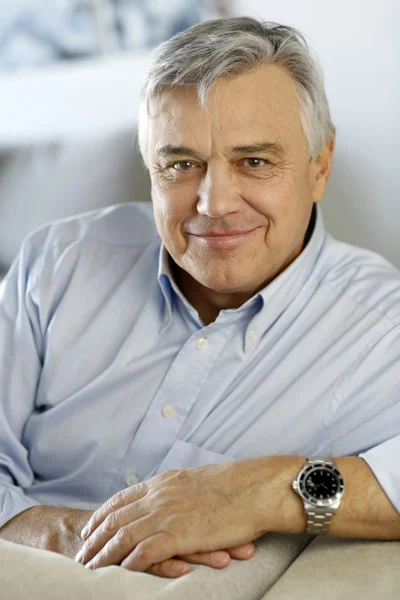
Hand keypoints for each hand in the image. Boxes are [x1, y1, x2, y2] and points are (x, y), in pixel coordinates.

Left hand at [75, 459, 269, 571]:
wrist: (256, 488)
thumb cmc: (236, 486)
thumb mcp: (197, 480)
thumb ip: (178, 490)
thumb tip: (171, 498)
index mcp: (164, 482)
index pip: (123, 498)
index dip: (103, 514)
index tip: (91, 526)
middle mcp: (159, 496)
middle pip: (116, 518)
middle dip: (95, 537)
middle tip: (81, 553)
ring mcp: (167, 514)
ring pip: (123, 536)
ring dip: (104, 554)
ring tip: (90, 569)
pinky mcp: (178, 533)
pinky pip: (143, 552)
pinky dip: (128, 564)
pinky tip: (119, 573)